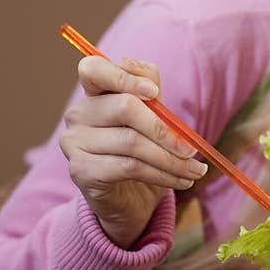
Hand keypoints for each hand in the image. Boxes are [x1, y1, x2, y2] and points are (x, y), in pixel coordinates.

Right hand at [59, 56, 207, 248]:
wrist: (129, 201)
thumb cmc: (144, 154)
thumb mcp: (153, 120)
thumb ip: (152, 96)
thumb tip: (150, 83)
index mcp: (95, 94)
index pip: (93, 69)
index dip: (124, 77)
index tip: (154, 93)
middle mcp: (78, 114)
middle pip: (124, 107)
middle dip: (165, 130)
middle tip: (192, 149)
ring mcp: (74, 142)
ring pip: (132, 142)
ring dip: (172, 160)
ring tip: (195, 170)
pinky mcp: (80, 171)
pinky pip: (130, 167)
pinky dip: (163, 175)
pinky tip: (181, 181)